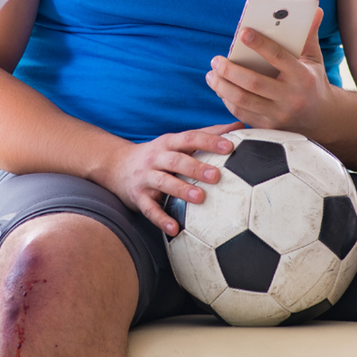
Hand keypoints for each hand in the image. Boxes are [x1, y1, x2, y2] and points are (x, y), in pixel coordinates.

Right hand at [100, 123, 241, 235]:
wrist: (116, 166)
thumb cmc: (159, 154)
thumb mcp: (177, 141)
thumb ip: (207, 134)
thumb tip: (240, 126)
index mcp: (169, 143)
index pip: (190, 138)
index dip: (209, 141)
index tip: (230, 147)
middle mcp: (156, 158)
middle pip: (176, 160)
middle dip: (196, 167)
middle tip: (217, 175)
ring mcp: (146, 177)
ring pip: (163, 182)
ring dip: (181, 190)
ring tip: (200, 198)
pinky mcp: (138, 197)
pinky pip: (149, 209)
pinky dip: (161, 219)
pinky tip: (174, 229)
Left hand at [206, 8, 334, 136]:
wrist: (322, 119)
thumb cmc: (313, 82)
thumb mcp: (314, 60)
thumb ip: (308, 36)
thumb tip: (314, 10)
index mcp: (302, 77)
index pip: (279, 57)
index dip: (260, 44)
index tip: (243, 33)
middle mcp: (291, 98)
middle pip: (253, 82)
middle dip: (229, 70)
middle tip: (215, 60)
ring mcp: (279, 115)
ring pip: (243, 100)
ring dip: (222, 86)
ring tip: (211, 75)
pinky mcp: (268, 127)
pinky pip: (242, 113)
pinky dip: (227, 100)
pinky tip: (220, 89)